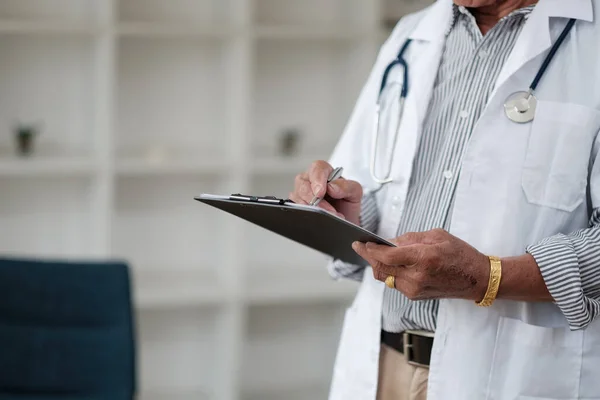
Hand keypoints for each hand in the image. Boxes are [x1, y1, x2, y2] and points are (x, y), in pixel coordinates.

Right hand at [289, 160, 362, 224]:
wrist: (345, 219)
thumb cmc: (347, 202)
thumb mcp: (355, 193)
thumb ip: (347, 186)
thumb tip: (332, 186)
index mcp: (324, 172)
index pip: (317, 168)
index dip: (317, 180)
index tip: (320, 193)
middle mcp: (310, 180)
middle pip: (303, 183)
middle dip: (314, 198)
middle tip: (328, 211)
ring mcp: (301, 193)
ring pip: (297, 196)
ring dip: (312, 208)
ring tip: (328, 217)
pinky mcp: (296, 205)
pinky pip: (294, 208)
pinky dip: (305, 214)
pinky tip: (316, 219)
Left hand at [352, 229, 489, 300]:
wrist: (476, 279)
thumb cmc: (460, 254)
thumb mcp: (437, 236)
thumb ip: (410, 239)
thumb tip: (389, 242)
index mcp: (423, 258)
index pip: (387, 256)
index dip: (371, 250)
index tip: (361, 243)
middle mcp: (416, 277)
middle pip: (381, 269)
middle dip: (369, 257)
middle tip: (361, 247)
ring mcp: (414, 289)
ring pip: (385, 277)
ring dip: (378, 265)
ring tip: (375, 253)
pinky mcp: (414, 296)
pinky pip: (394, 283)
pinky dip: (389, 272)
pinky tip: (391, 264)